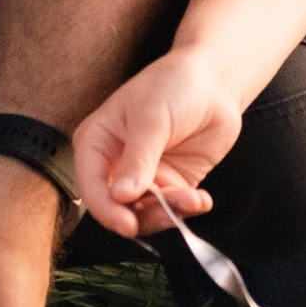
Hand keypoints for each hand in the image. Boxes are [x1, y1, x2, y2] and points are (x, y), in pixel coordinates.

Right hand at [73, 45, 243, 238]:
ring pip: (146, 213)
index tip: (127, 225)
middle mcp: (116, 165)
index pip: (92, 186)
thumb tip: (121, 196)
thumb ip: (137, 158)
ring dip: (169, 213)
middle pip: (118, 207)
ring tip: (193, 199)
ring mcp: (145, 177)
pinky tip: (201, 199)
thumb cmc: (173, 85)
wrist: (213, 82)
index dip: (106, 210)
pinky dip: (187, 209)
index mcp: (97, 143)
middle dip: (143, 216)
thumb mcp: (151, 118)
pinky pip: (173, 208)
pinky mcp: (172, 184)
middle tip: (169, 214)